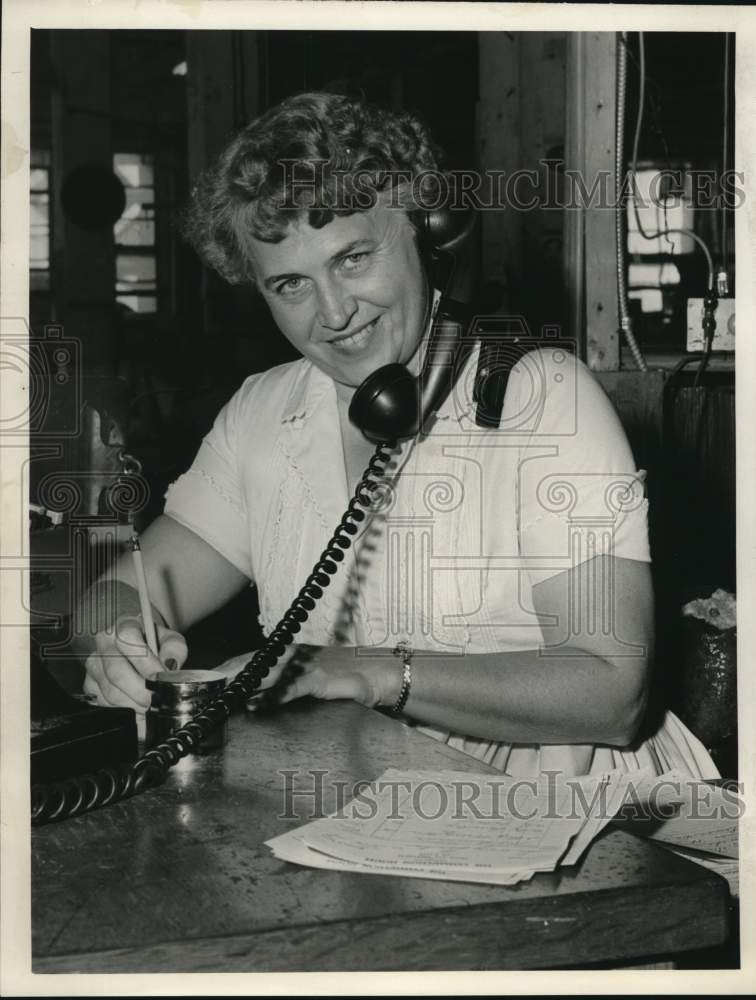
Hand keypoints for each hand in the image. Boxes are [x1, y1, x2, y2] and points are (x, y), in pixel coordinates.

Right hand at [82, 616, 187, 712]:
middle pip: (116, 672)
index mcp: (124, 625)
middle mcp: (104, 643)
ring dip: (133, 704)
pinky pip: (104, 703)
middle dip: (140, 692)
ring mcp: (94, 664)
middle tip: (157, 700)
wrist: (140, 644)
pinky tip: (137, 706)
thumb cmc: (155, 642)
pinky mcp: (89, 684)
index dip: (145, 662)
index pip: (128, 639)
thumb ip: (174, 650)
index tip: (159, 678)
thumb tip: (169, 667)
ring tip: (150, 705)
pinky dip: (124, 710)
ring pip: (110, 691)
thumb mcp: (170, 639)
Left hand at [216, 645, 400, 709]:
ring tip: (221, 694)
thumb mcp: (310, 678)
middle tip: (204, 686)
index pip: (252, 658)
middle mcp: (294, 655)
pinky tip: (256, 704)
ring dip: (242, 683)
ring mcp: (305, 665)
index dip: (228, 667)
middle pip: (253, 663)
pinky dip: (272, 696)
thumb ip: (285, 684)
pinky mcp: (318, 678)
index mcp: (290, 653)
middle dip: (227, 674)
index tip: (205, 678)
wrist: (378, 673)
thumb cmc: (344, 677)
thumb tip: (255, 698)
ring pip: (266, 673)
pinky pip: (290, 687)